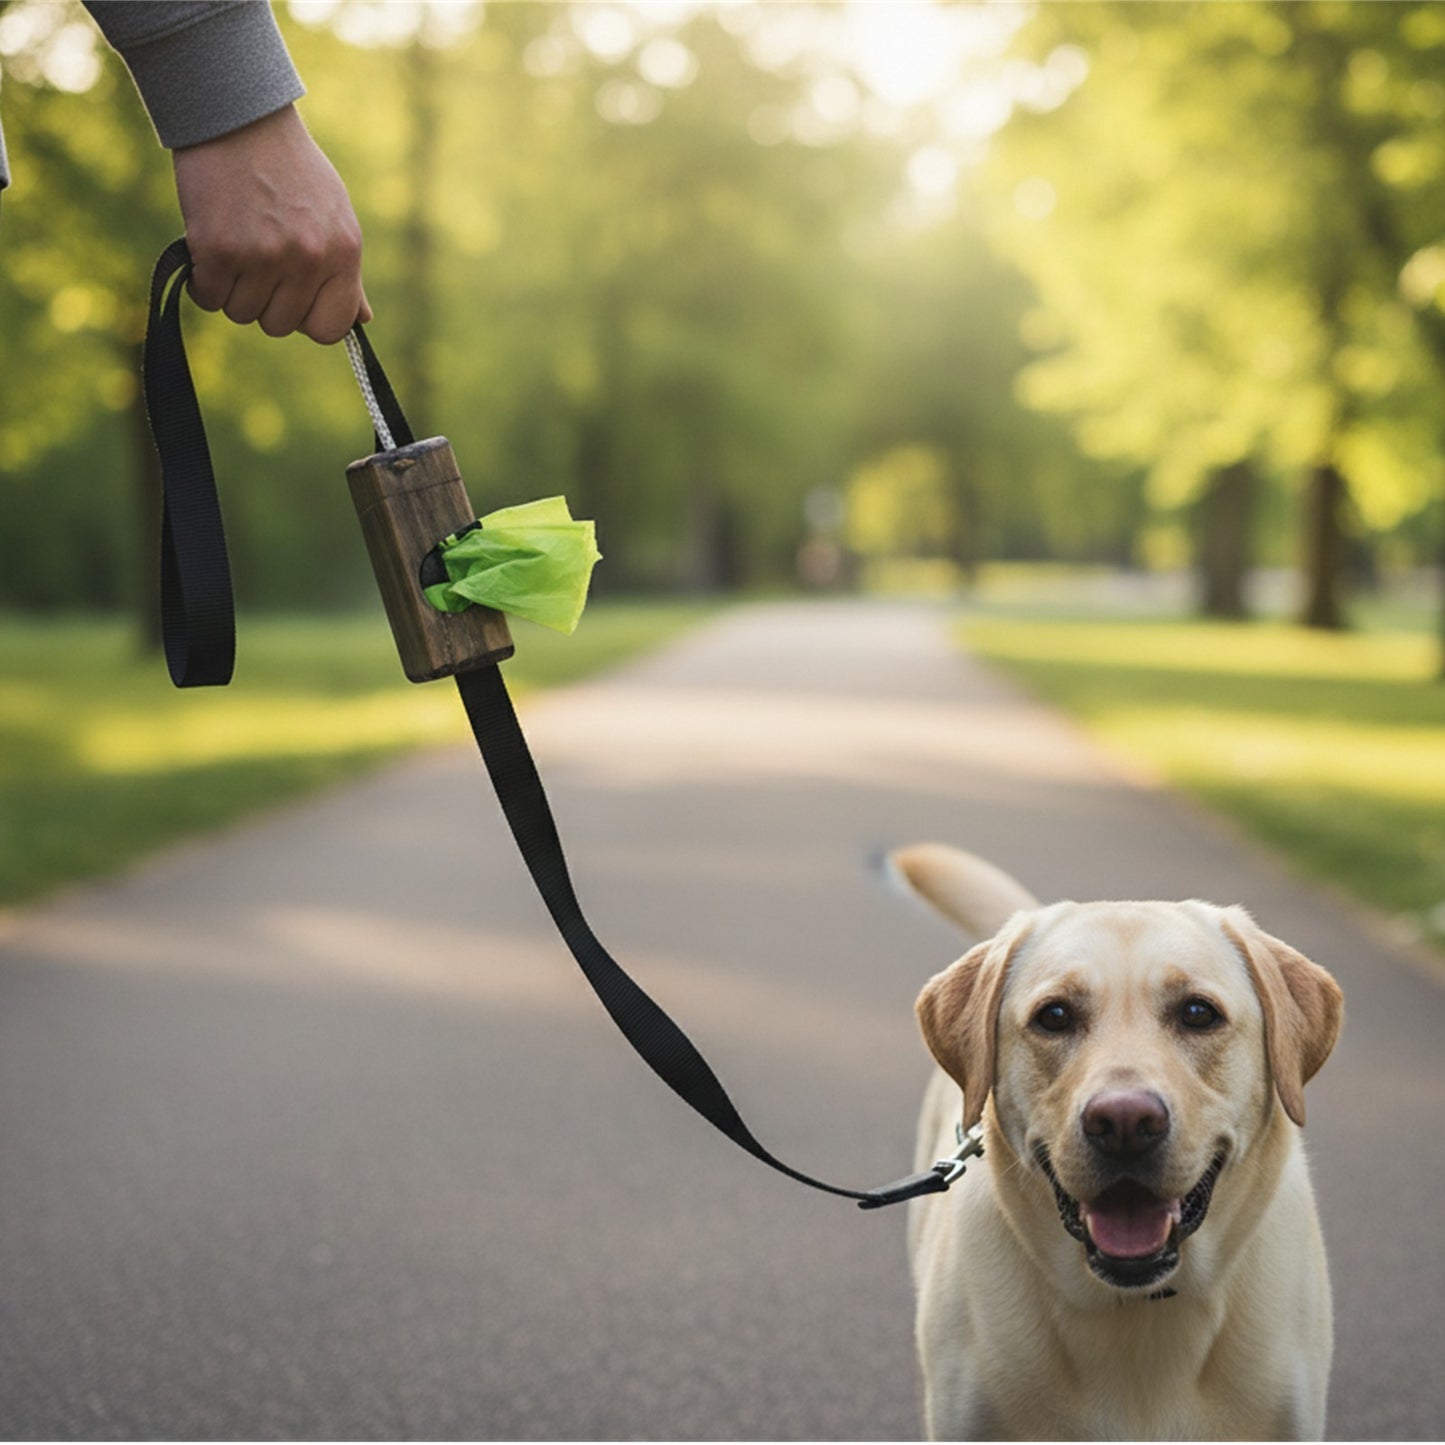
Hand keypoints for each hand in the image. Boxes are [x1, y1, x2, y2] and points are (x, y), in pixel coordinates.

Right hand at [172, 105, 371, 344]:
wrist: (238, 118)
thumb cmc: (289, 169)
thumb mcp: (334, 214)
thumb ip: (345, 272)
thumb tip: (361, 320)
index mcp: (343, 253)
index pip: (331, 328)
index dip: (307, 320)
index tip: (293, 300)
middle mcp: (308, 258)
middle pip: (280, 325)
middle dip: (265, 301)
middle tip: (257, 261)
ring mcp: (263, 256)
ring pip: (242, 314)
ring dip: (232, 290)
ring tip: (236, 248)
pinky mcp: (218, 249)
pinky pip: (208, 298)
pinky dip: (203, 282)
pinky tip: (209, 252)